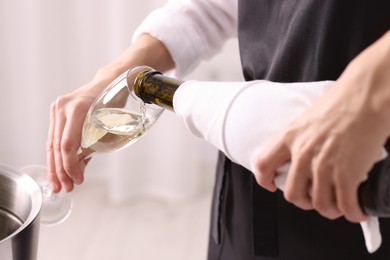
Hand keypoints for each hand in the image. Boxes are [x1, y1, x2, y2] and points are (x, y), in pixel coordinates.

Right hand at [46, 71, 119, 192]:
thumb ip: (96, 142)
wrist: (109, 80)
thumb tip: (83, 165)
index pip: (68, 144)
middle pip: (57, 146)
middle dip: (61, 170)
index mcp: (77, 108)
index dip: (71, 165)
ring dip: (56, 166)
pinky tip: (60, 169)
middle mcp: (63, 107)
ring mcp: (58, 109)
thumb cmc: (115, 99)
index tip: (78, 180)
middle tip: (66, 188)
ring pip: (53, 143)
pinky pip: (55, 137)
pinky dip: (58, 155)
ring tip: (60, 185)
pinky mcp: (57, 112)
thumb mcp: (111, 121)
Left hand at [254, 31, 389, 222]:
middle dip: (304, 202)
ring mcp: (324, 165)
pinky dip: (352, 213)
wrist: (366, 94)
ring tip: (336, 207)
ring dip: (329, 210)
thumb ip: (299, 138)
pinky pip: (345, 205)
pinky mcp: (347, 173)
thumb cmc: (341, 101)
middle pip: (292, 194)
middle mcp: (302, 154)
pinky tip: (356, 212)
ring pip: (319, 204)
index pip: (263, 165)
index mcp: (289, 137)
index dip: (264, 180)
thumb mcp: (307, 118)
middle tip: (313, 199)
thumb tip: (300, 156)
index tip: (272, 185)